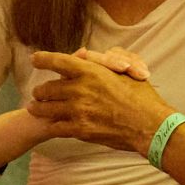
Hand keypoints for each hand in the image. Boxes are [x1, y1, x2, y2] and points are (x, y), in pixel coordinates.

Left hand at [27, 50, 173, 153]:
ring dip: (38, 107)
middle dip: (40, 90)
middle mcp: (80, 90)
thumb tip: (85, 54)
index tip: (35, 59)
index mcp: (92, 72)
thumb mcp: (128, 71)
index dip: (43, 59)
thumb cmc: (143, 97)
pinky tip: (49, 124)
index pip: (58, 61)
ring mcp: (77, 111)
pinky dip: (50, 124)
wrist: (150, 126)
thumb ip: (105, 59)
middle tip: (38, 92)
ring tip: (35, 107)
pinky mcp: (79, 130)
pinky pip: (54, 126)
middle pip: (47, 88)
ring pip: (45, 108)